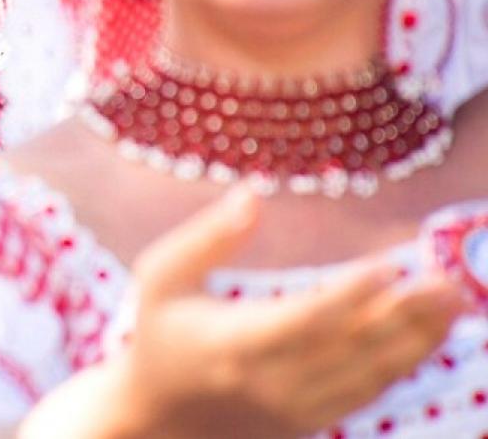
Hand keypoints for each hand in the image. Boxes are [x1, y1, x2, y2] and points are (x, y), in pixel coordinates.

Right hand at [22, 188, 466, 438]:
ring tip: (452, 299)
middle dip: (405, 314)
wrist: (158, 418)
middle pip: (351, 348)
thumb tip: (252, 193)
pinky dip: (402, 363)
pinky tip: (426, 332)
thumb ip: (204, 237)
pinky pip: (367, 392)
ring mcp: (294, 407)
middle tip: (446, 279)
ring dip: (416, 338)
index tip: (388, 263)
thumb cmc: (158, 333)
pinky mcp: (310, 420)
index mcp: (233, 343)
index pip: (304, 319)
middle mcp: (270, 381)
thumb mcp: (159, 276)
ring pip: (369, 375)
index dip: (349, 294)